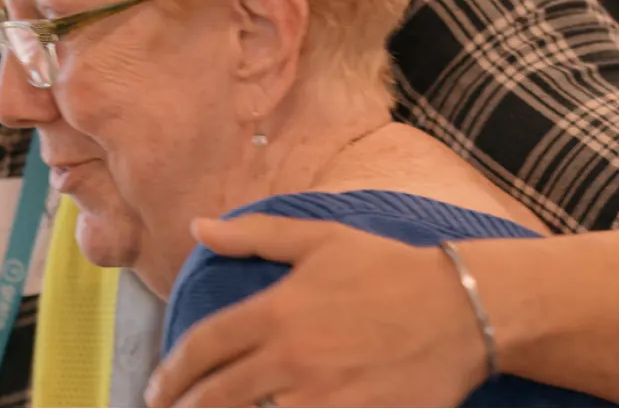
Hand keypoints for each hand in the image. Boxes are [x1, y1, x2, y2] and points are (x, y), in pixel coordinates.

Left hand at [145, 215, 489, 407]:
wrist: (461, 308)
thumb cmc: (388, 267)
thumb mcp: (320, 238)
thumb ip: (255, 236)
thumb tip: (199, 227)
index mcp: (276, 311)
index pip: (202, 348)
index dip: (170, 373)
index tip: (156, 389)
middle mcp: (291, 359)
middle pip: (217, 396)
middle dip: (186, 408)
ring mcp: (323, 397)